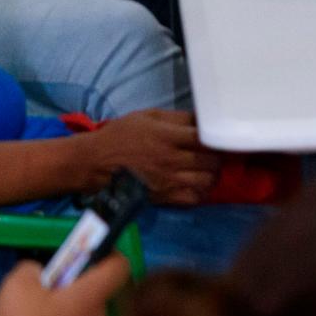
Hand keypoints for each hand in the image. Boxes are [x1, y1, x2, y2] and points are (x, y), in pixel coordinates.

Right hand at [85, 109, 217, 205]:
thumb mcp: (147, 116)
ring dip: (212, 174)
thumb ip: (176, 118)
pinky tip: (197, 184)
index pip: (205, 138)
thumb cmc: (123, 134)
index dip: (216, 137)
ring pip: (207, 181)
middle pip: (211, 161)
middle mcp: (171, 159)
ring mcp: (169, 180)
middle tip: (213, 153)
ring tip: (207, 169)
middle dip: (216, 156)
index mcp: (167, 136)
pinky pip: (194, 198)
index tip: (217, 136)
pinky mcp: (165, 196)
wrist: (99, 161)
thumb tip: (201, 119)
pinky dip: (201, 192)